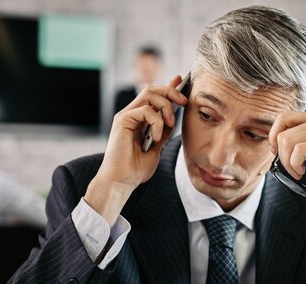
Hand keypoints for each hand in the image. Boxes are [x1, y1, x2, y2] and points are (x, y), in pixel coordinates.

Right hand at [99, 75, 187, 190]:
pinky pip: (146, 110)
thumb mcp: (157, 147)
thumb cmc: (136, 169)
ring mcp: (126, 116)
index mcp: (140, 120)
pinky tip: (156, 137)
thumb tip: (173, 119)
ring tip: (170, 124)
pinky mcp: (122, 120)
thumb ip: (163, 132)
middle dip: (171, 91)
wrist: (122, 181)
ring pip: (150, 94)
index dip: (168, 86)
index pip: (154, 96)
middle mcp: (132, 114)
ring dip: (166, 107)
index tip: (181, 80)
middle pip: (152, 89)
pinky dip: (157, 122)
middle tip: (184, 102)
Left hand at [268, 111, 305, 210]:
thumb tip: (272, 141)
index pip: (282, 118)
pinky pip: (298, 151)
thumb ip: (295, 137)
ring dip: (287, 163)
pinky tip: (302, 171)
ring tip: (297, 171)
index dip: (273, 137)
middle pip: (282, 134)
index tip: (277, 152)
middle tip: (290, 167)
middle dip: (281, 155)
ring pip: (287, 142)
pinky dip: (294, 165)